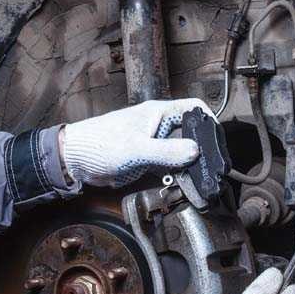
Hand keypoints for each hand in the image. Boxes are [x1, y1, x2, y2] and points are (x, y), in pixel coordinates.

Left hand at [61, 98, 211, 187]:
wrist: (76, 161)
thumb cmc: (98, 145)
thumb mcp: (136, 149)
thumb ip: (167, 151)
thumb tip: (196, 151)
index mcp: (159, 113)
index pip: (194, 108)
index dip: (210, 121)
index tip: (218, 141)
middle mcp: (159, 126)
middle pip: (192, 134)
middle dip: (203, 150)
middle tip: (211, 168)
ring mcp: (154, 144)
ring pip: (182, 153)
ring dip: (189, 167)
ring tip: (198, 181)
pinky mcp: (147, 160)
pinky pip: (169, 167)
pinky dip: (176, 176)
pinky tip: (180, 185)